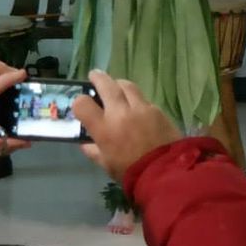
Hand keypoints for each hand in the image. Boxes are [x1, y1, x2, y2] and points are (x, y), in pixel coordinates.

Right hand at [75, 70, 183, 186]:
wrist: (165, 170)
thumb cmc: (130, 170)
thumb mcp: (105, 164)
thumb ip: (93, 151)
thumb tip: (85, 143)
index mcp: (104, 128)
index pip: (83, 104)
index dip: (79, 102)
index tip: (81, 103)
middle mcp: (121, 113)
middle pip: (107, 86)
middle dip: (99, 78)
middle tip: (95, 75)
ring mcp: (141, 108)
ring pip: (127, 86)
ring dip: (118, 83)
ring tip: (115, 84)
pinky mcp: (157, 109)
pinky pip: (143, 98)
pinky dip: (135, 98)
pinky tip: (135, 104)